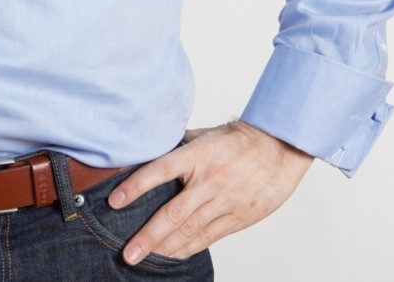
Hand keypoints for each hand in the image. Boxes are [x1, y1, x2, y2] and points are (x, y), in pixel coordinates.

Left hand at [108, 121, 312, 264]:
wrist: (279, 148)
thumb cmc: (238, 139)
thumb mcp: (205, 135)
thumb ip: (178, 146)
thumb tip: (150, 150)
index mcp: (197, 155)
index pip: (160, 170)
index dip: (136, 186)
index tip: (114, 201)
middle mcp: (209, 181)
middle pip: (173, 213)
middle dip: (148, 236)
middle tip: (128, 252)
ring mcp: (225, 202)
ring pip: (189, 231)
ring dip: (165, 248)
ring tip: (143, 258)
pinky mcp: (238, 218)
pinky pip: (208, 237)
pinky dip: (188, 248)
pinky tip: (173, 255)